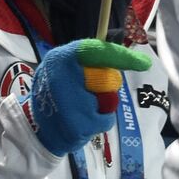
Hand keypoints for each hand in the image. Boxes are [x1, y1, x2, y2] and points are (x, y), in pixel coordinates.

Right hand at [23, 38, 151, 155]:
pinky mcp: (78, 125)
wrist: (35, 128)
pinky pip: (105, 120)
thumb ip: (86, 62)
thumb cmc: (54, 94)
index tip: (144, 63)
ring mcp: (71, 104)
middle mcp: (63, 78)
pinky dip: (99, 122)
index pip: (95, 51)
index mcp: (59, 59)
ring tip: (79, 109)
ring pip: (108, 100)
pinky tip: (81, 123)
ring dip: (100, 106)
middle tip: (86, 93)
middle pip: (107, 79)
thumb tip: (119, 55)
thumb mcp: (62, 68)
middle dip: (104, 87)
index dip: (121, 56)